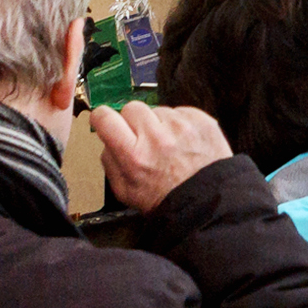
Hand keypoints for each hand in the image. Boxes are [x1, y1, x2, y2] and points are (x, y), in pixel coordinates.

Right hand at [93, 101, 232, 209]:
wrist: (205, 200)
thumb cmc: (165, 197)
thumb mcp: (125, 191)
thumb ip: (110, 162)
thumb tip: (107, 139)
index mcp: (133, 155)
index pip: (106, 118)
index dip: (102, 118)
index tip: (105, 120)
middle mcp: (156, 136)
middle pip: (132, 108)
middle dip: (133, 121)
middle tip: (141, 137)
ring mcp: (181, 126)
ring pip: (158, 109)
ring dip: (159, 123)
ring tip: (167, 145)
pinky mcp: (201, 120)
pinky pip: (181, 111)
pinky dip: (179, 124)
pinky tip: (183, 142)